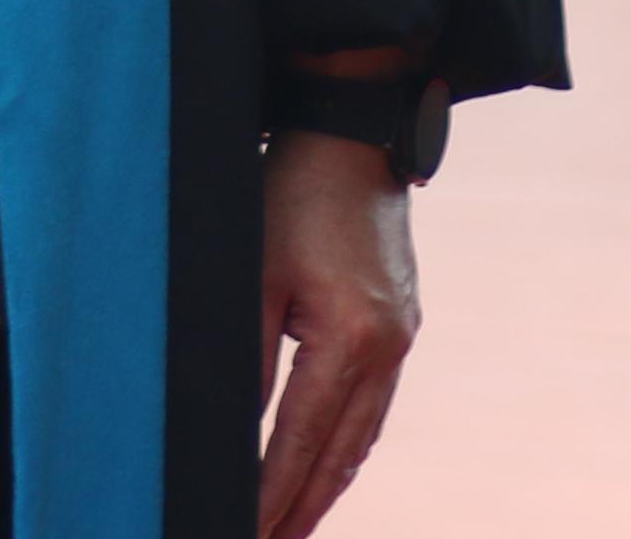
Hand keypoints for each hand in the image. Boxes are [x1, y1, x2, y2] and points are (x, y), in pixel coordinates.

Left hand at [256, 129, 419, 538]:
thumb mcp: (253, 274)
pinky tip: (326, 463)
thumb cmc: (292, 192)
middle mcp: (387, 351)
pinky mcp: (400, 323)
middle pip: (340, 457)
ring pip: (362, 438)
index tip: (245, 531)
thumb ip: (245, 360)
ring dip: (327, 486)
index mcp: (351, 342)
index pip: (298, 444)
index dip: (269, 497)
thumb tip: (230, 429)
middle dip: (302, 510)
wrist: (353, 132)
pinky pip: (373, 407)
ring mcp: (400, 339)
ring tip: (293, 525)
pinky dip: (346, 445)